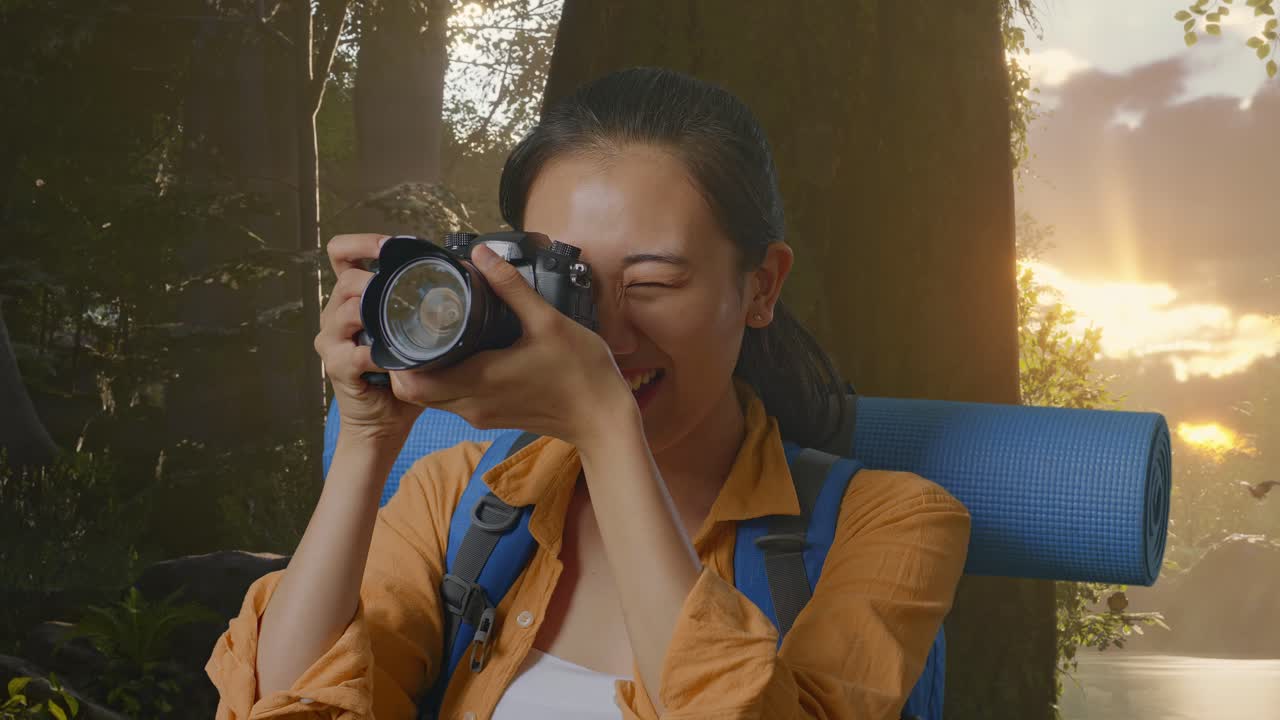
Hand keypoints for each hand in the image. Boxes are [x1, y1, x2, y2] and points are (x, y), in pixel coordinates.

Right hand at [314, 234, 423, 442]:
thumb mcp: (414, 334)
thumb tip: (469, 281)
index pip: (342, 255)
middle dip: (376, 279)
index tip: (389, 246)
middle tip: (406, 287)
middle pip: (347, 279)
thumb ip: (427, 308)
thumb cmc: (402, 375)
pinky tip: (394, 359)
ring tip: (399, 320)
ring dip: (376, 311)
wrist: (383, 422)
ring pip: (347, 310)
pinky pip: (355, 353)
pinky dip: (377, 354)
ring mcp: (333, 340)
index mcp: (354, 300)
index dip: (361, 243)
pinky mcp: (337, 366)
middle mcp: (336, 314)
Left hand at [388, 243, 635, 449]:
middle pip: (415, 392)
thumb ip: (510, 286)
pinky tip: (461, 353)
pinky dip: (446, 381)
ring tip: (433, 335)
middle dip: (406, 361)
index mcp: (479, 380)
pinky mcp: (492, 417)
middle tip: (412, 324)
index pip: (412, 383)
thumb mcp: (547, 321)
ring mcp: (481, 414)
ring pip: (433, 399)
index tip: (402, 326)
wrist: (603, 419)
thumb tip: (481, 253)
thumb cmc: (581, 373)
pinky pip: (454, 402)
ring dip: (426, 373)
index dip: (398, 357)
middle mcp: (473, 404)